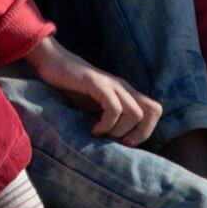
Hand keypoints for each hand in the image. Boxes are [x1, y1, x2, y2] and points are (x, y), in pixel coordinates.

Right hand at [27, 36, 161, 144]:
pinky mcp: (97, 83)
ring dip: (119, 131)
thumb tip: (115, 145)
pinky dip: (106, 124)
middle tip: (118, 143)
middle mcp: (123, 88)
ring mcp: (112, 84)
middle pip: (154, 110)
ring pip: (136, 113)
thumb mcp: (93, 107)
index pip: (154, 110)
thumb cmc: (70, 87)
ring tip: (100, 133)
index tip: (125, 142)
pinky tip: (93, 128)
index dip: (146, 130)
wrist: (52, 61)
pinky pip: (114, 108)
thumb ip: (106, 118)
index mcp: (125, 93)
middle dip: (140, 134)